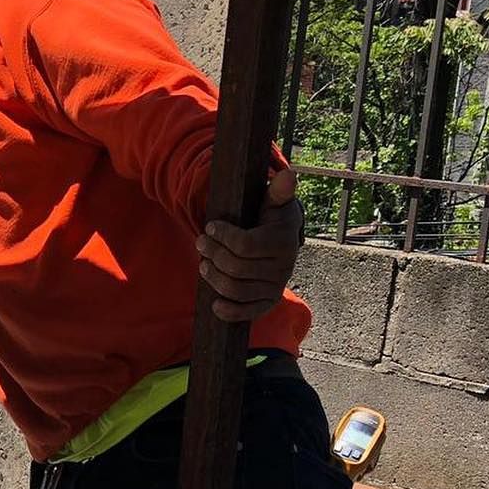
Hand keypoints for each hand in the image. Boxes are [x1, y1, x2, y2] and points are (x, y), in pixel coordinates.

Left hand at [195, 166, 303, 322]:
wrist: (280, 241)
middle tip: (200, 242)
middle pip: (236, 268)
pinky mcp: (267, 302)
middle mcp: (284, 268)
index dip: (222, 236)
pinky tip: (215, 303)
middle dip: (213, 253)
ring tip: (203, 264)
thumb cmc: (270, 218)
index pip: (245, 245)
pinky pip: (246, 313)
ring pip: (236, 290)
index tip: (210, 227)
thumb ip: (278, 191)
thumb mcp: (273, 203)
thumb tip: (288, 175)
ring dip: (213, 277)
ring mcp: (276, 287)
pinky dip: (228, 311)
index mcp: (284, 242)